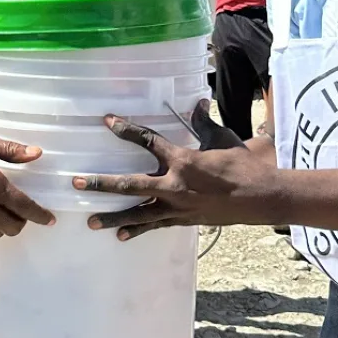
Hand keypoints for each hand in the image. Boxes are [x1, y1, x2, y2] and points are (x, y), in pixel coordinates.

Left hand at [76, 100, 280, 239]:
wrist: (261, 198)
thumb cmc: (243, 165)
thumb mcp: (222, 138)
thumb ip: (204, 122)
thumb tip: (198, 101)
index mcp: (182, 160)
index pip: (147, 141)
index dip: (126, 129)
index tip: (107, 121)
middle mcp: (174, 185)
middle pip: (130, 184)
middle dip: (101, 184)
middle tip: (76, 183)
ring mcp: (177, 206)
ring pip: (138, 213)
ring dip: (113, 217)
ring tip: (90, 221)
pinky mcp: (183, 220)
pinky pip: (155, 225)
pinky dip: (137, 230)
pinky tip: (120, 235)